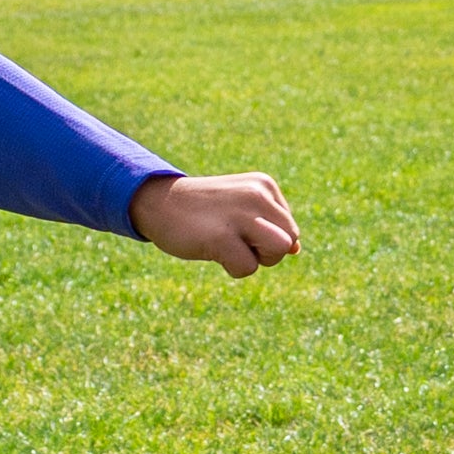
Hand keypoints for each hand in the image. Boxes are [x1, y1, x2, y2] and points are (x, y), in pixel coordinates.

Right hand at [130, 172, 298, 278]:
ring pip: (280, 249)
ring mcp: (240, 215)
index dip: (267, 239)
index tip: (238, 229)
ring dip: (258, 259)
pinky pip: (248, 268)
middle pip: (289, 239)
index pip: (290, 228)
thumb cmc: (201, 210)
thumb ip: (269, 224)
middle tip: (235, 242)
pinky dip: (233, 268)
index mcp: (264, 185)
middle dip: (267, 251)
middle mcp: (257, 195)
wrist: (157, 202)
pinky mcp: (222, 237)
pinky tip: (211, 250)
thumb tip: (296, 250)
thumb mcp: (240, 208)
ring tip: (230, 247)